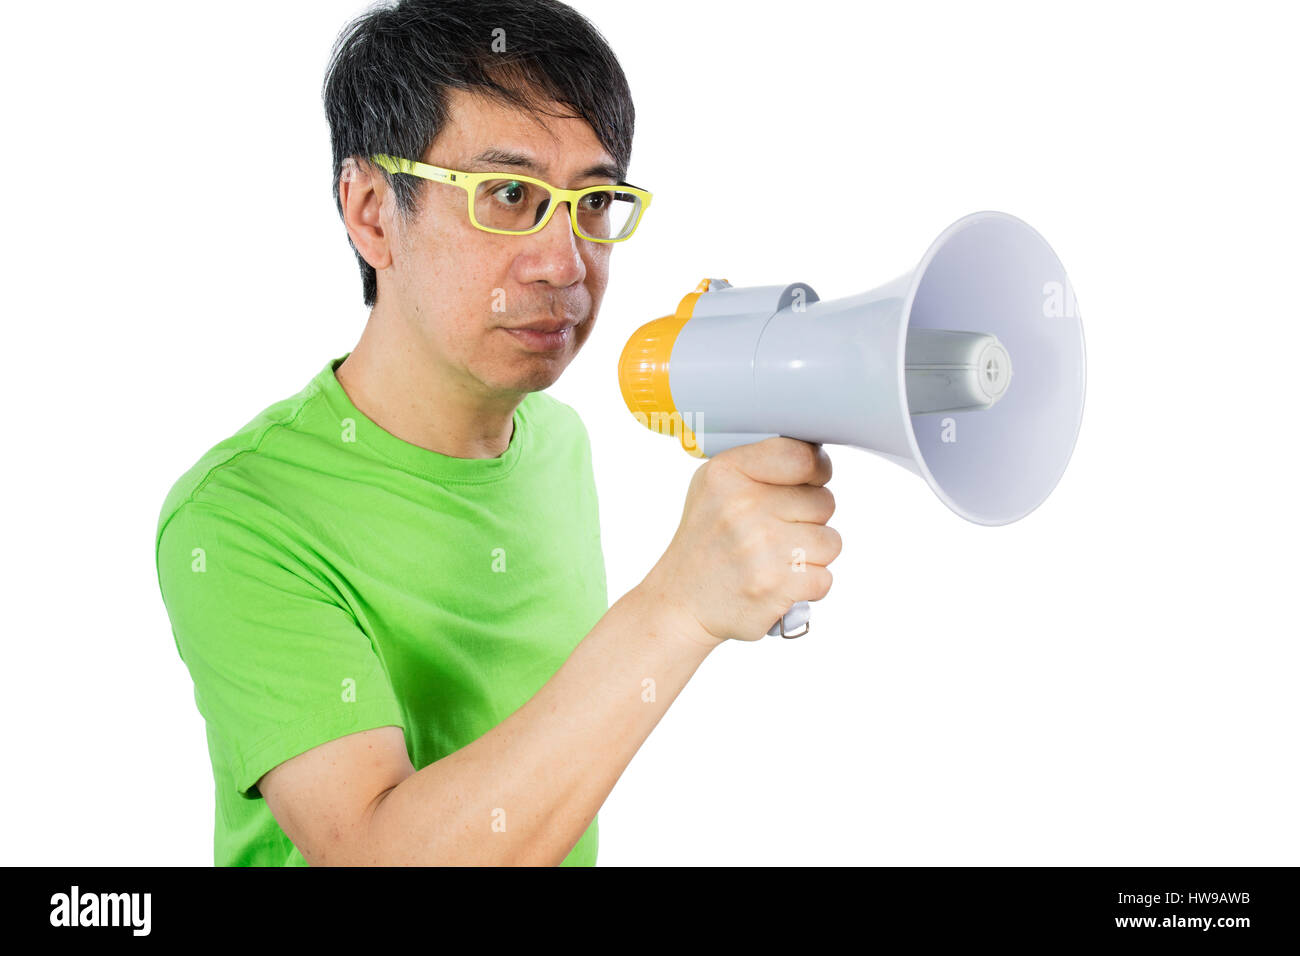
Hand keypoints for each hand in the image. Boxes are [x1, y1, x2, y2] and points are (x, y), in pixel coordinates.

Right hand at [641, 437, 840, 647]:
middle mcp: (743, 506)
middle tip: (777, 532)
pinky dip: (807, 585)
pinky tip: (779, 582)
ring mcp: (760, 547)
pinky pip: (825, 577)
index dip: (816, 469)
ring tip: (778, 558)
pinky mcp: (776, 586)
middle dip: (810, 519)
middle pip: (824, 501)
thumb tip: (817, 457)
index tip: (810, 482)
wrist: (682, 604)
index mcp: (727, 473)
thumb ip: (760, 465)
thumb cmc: (708, 543)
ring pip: (831, 541)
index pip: (800, 456)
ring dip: (812, 555)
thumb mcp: (715, 488)